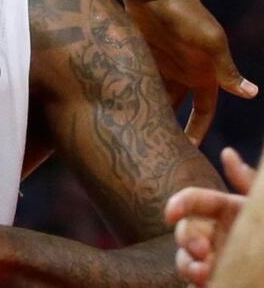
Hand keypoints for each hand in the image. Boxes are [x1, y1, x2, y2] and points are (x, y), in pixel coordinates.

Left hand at [122, 0, 255, 142]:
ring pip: (153, 95)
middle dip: (169, 127)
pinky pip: (134, 79)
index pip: (204, 110)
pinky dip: (128, 93)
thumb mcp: (208, 41)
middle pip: (176, 107)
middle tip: (155, 151)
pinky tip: (113, 112)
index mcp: (204, 71)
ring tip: (131, 136)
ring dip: (146, 111)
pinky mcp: (137, 53)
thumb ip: (225, 69)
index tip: (188, 153)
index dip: (198, 130)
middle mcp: (183, 69)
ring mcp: (159, 61)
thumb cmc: (185, 12)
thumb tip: (251, 93)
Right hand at [165, 148, 257, 285]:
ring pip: (185, 260)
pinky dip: (196, 285)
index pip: (193, 200)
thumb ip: (248, 182)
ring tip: (203, 274)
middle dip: (186, 240)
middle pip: (184, 231)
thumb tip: (227, 152)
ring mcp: (214, 260)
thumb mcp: (262, 206)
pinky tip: (208, 285)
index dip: (179, 204)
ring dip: (188, 266)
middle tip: (201, 251)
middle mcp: (216, 234)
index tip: (170, 214)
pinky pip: (195, 284)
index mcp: (226, 210)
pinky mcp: (216, 281)